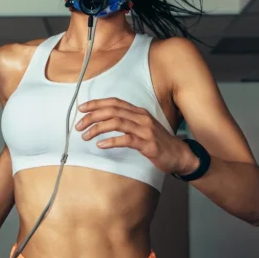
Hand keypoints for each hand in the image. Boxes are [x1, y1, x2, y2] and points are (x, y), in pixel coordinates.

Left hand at [75, 98, 198, 175]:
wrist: (179, 155)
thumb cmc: (159, 143)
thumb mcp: (143, 127)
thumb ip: (127, 122)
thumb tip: (105, 121)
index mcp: (139, 112)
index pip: (114, 102)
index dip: (96, 103)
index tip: (82, 109)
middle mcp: (141, 118)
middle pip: (112, 111)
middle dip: (92, 116)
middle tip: (79, 125)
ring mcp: (145, 130)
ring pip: (116, 123)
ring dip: (98, 128)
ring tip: (85, 136)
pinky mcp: (148, 144)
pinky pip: (126, 140)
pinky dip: (111, 141)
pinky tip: (101, 145)